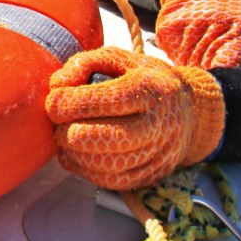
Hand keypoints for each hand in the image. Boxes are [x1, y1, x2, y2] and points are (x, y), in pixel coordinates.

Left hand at [46, 46, 224, 189]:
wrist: (187, 110)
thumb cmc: (144, 79)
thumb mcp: (118, 58)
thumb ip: (84, 64)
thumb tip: (57, 84)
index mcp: (147, 88)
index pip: (103, 100)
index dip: (68, 103)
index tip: (52, 102)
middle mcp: (157, 124)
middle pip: (106, 139)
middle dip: (69, 132)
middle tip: (57, 124)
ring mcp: (158, 153)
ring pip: (107, 165)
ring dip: (75, 154)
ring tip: (65, 138)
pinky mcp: (152, 175)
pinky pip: (113, 182)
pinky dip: (86, 171)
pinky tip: (76, 156)